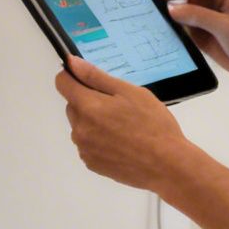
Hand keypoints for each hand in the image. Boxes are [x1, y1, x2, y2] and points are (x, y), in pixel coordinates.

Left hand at [55, 58, 187, 190]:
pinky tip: (122, 143)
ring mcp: (84, 149)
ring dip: (93, 121)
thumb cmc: (153, 124)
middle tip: (119, 106)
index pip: (62, 83)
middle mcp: (79, 129)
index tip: (90, 78)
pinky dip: (99, 140)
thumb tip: (72, 63)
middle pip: (73, 105)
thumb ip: (97, 77)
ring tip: (124, 127)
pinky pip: (88, 144)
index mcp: (87, 107)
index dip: (73, 76)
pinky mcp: (92, 164)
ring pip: (81, 126)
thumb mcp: (130, 92)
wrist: (166, 165)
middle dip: (89, 100)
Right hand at [151, 0, 228, 80]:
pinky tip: (165, 32)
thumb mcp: (226, 28)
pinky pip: (184, 25)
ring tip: (154, 20)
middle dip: (169, 0)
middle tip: (149, 7)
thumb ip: (200, 17)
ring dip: (171, 16)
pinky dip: (175, 28)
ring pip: (182, 10)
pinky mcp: (202, 28)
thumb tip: (174, 9)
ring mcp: (207, 14)